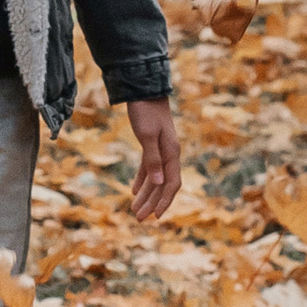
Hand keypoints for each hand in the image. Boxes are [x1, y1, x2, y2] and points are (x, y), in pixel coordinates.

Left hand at [125, 99, 182, 221]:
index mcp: (171, 152)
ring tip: (134, 209)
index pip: (171, 184)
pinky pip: (149, 167)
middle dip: (152, 202)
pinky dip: (142, 179)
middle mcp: (169, 153)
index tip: (154, 216)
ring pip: (155, 178)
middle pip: (163, 184)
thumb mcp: (147, 135)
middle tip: (138, 218)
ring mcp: (161, 149)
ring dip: (146, 194)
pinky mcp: (151, 144)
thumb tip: (159, 184)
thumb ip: (153, 160)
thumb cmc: (145, 110)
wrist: (143, 89)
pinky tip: (134, 191)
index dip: (164, 201)